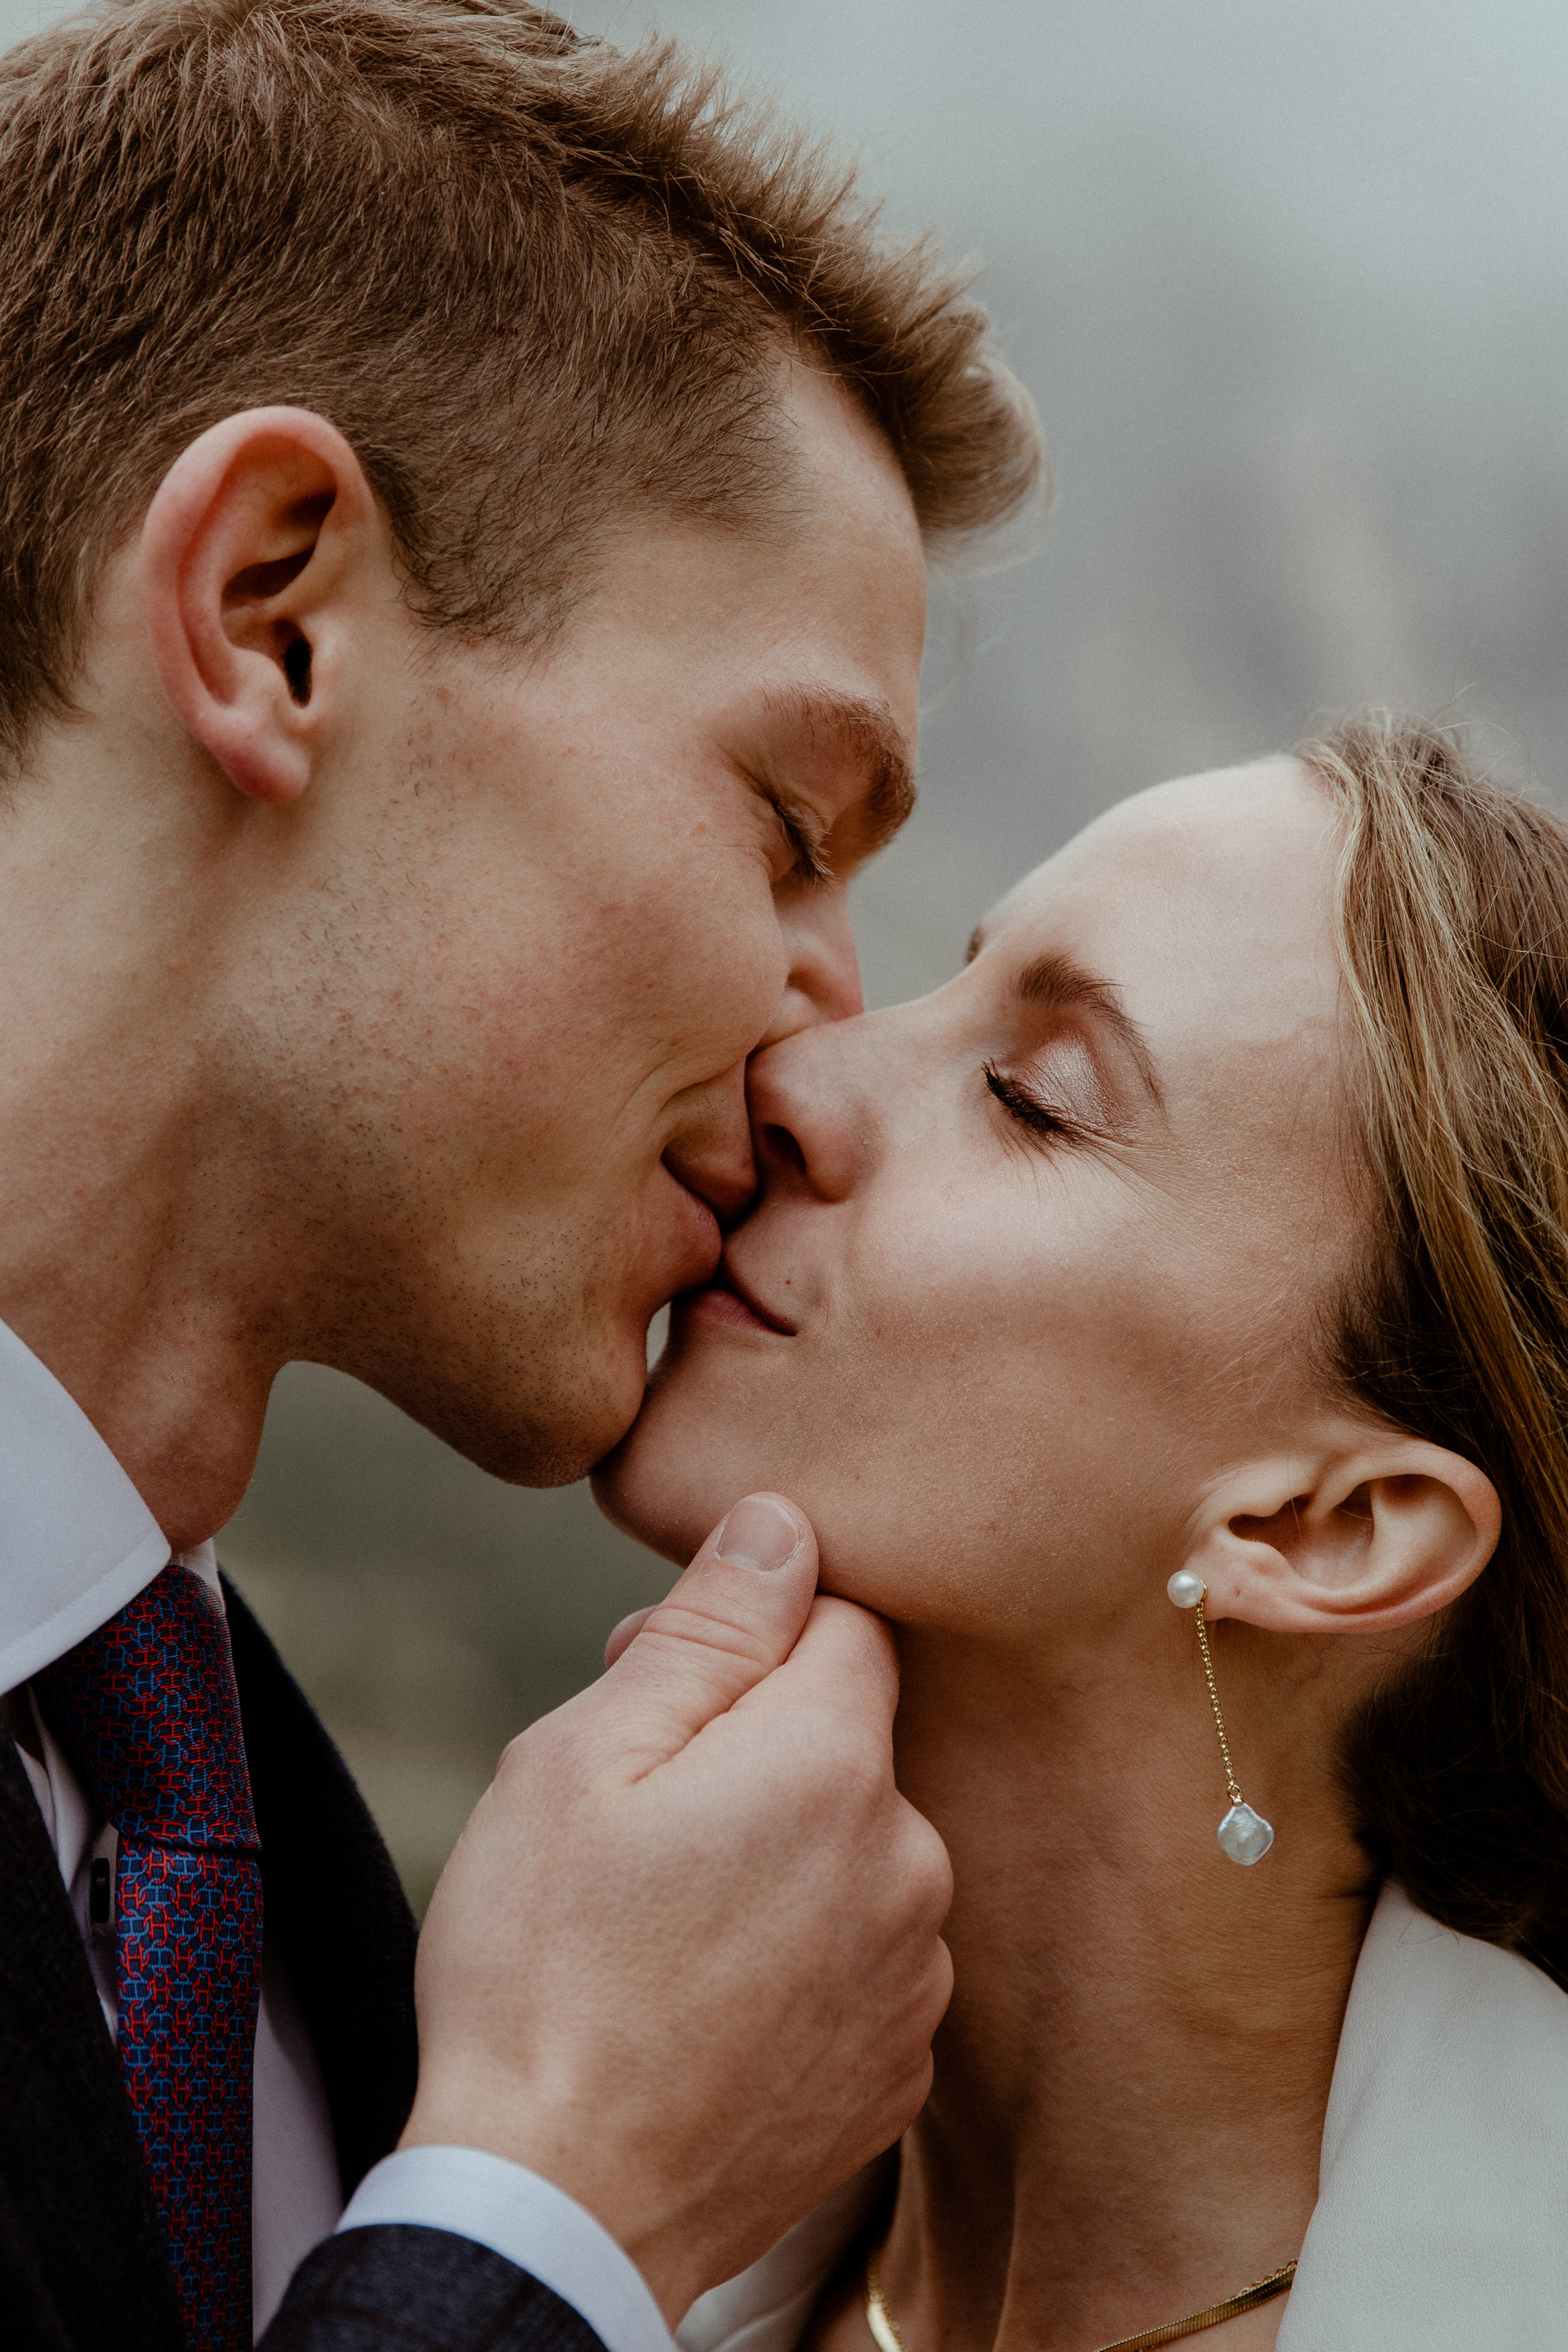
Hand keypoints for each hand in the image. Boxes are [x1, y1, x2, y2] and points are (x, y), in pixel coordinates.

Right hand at [401, 1492, 952, 2322]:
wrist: (554, 2213)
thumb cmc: (542, 1972)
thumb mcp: (585, 1759)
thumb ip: (708, 1629)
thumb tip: (784, 1524)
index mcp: (833, 1766)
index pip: (841, 1621)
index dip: (741, 1635)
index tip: (655, 1684)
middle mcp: (909, 1863)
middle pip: (845, 1737)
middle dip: (751, 1740)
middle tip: (630, 1807)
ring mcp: (912, 1977)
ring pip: (853, 1846)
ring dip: (777, 1848)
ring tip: (657, 1917)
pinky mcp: (895, 2068)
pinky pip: (860, 1953)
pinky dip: (798, 1951)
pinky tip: (702, 1994)